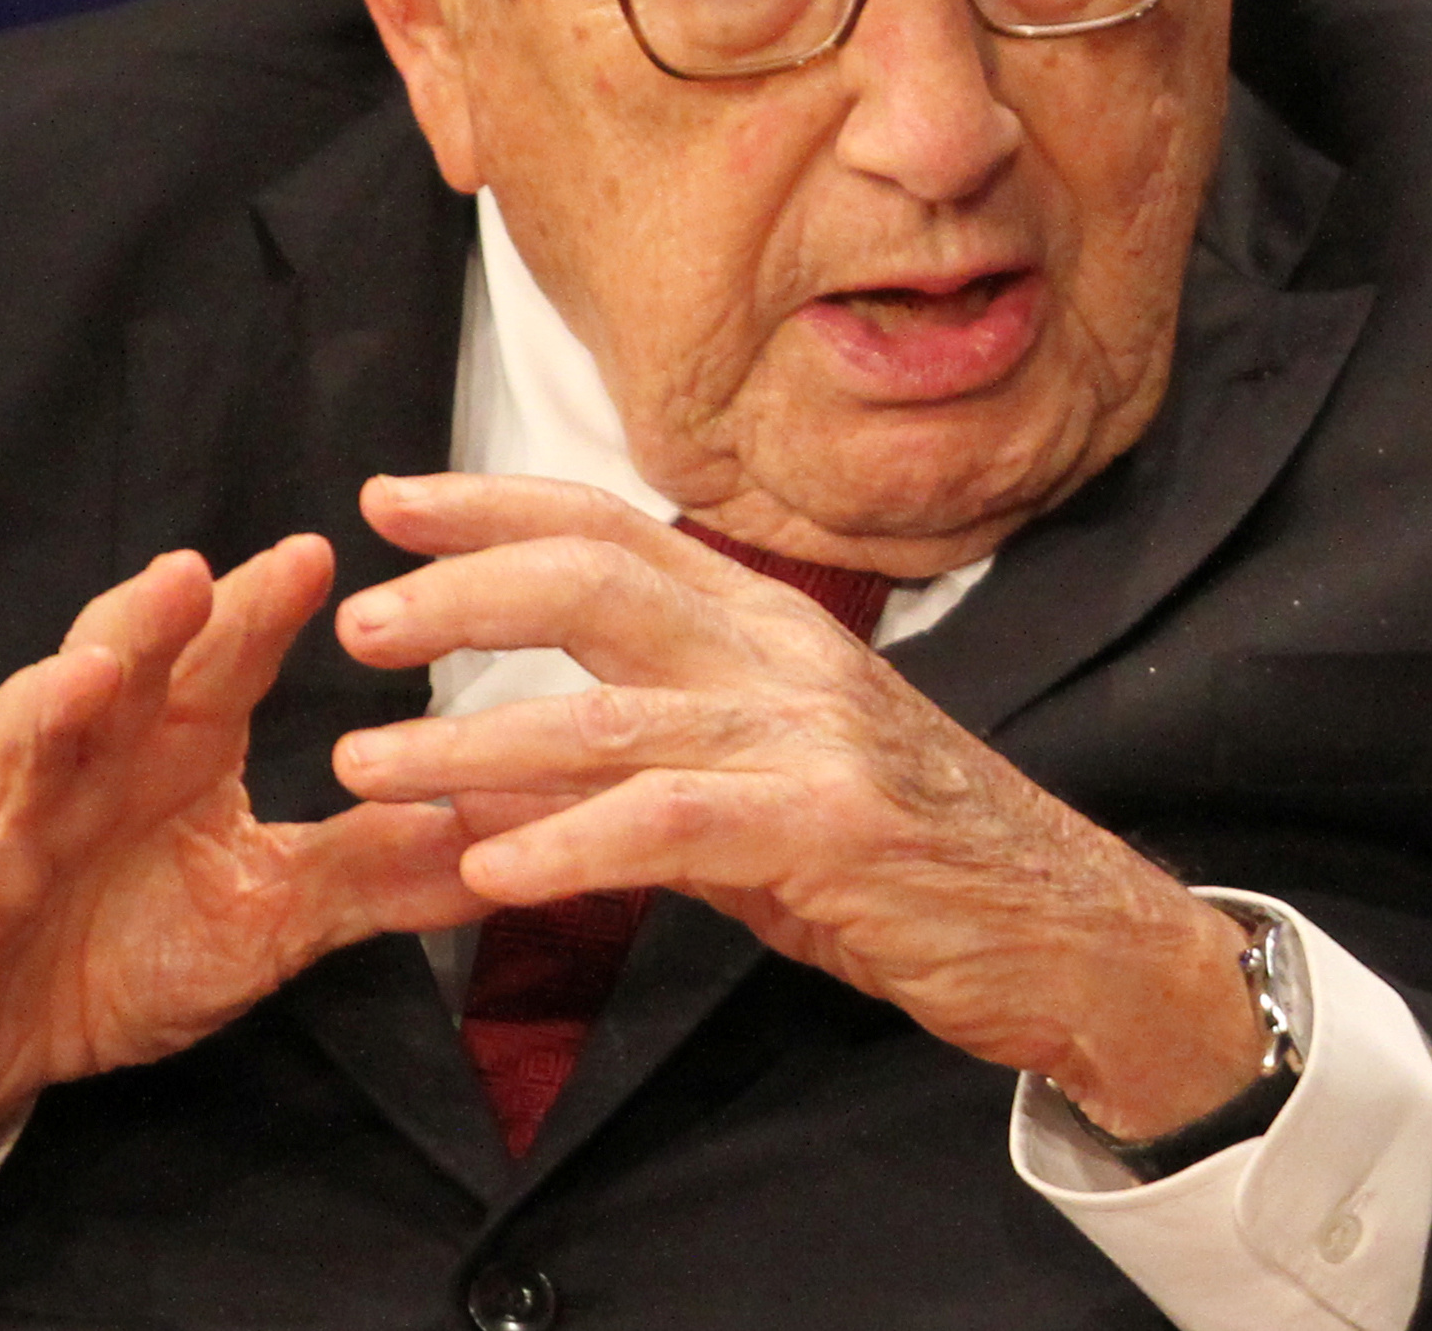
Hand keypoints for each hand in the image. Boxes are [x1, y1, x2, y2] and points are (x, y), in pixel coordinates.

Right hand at [0, 541, 492, 1192]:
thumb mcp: (269, 919)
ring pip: (16, 748)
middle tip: (191, 572)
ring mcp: (2, 830)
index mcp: (172, 751)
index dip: (257, 608)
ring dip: (44, 708)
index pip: (219, 661)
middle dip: (149, 623)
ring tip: (85, 677)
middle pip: (115, 673)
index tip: (314, 554)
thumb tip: (503, 838)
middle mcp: (86, 765)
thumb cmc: (125, 952)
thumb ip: (373, 874)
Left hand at [328, 476, 1267, 1139]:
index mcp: (771, 627)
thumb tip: (485, 795)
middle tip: (357, 617)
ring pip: (612, 714)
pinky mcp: (832, 827)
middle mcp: (788, 657)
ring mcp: (813, 737)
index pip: (615, 531)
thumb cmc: (912, 864)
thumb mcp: (770, 792)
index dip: (496, 505)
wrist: (1074, 934)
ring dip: (472, 740)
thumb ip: (643, 772)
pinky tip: (490, 873)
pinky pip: (673, 823)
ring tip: (366, 763)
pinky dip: (570, 845)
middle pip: (598, 583)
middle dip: (463, 591)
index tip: (387, 498)